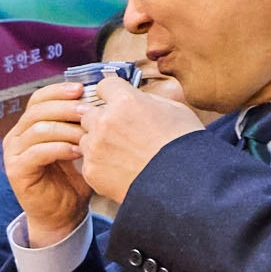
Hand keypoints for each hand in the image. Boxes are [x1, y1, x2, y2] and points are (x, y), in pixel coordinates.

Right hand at [3, 81, 97, 244]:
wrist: (63, 214)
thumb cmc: (73, 179)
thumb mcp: (78, 144)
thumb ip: (81, 124)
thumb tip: (102, 98)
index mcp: (29, 126)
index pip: (38, 99)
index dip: (59, 91)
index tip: (82, 88)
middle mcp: (17, 137)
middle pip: (37, 110)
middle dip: (65, 108)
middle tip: (89, 111)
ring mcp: (14, 154)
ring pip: (37, 129)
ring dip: (66, 128)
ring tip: (88, 133)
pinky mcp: (16, 171)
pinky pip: (37, 152)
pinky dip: (60, 148)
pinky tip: (78, 152)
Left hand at [80, 76, 207, 205]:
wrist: (181, 186)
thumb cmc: (184, 146)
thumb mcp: (175, 110)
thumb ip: (148, 100)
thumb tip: (137, 98)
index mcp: (125, 102)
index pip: (104, 86)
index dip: (112, 93)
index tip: (116, 99)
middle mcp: (104, 122)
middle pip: (90, 113)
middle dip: (102, 119)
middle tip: (122, 131)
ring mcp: (95, 147)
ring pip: (86, 138)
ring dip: (98, 142)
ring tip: (123, 153)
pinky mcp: (91, 170)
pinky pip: (88, 161)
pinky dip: (100, 164)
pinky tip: (120, 169)